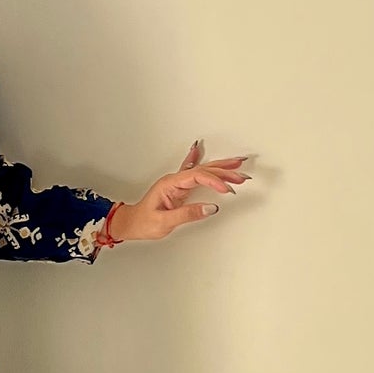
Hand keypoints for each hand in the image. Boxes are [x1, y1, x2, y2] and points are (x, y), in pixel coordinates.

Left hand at [110, 140, 251, 241]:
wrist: (131, 223)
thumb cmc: (143, 222)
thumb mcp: (165, 221)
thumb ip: (188, 214)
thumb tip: (211, 208)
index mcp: (170, 184)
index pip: (197, 177)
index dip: (213, 182)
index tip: (226, 190)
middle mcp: (174, 180)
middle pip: (204, 170)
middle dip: (224, 172)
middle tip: (242, 176)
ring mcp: (177, 183)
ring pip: (202, 170)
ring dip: (220, 168)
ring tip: (238, 165)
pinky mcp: (179, 188)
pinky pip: (193, 171)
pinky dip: (201, 162)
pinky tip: (199, 149)